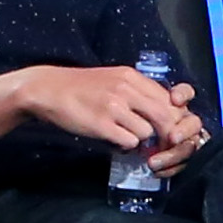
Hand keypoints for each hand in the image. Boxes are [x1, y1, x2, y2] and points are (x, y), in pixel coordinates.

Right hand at [19, 62, 206, 168]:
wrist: (48, 90)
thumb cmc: (81, 87)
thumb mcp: (113, 79)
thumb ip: (137, 91)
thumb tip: (162, 110)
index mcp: (131, 76)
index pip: (167, 98)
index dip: (174, 117)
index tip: (170, 129)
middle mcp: (125, 89)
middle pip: (164, 116)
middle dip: (167, 134)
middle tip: (162, 144)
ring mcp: (113, 107)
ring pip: (146, 132)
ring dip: (139, 139)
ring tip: (125, 136)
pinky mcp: (101, 124)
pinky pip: (128, 142)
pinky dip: (125, 145)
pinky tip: (114, 140)